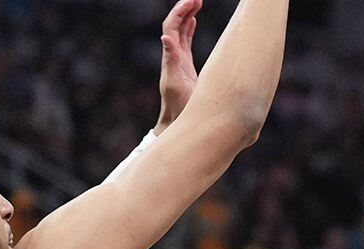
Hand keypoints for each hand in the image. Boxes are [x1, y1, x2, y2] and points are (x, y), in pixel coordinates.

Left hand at [154, 0, 201, 134]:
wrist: (178, 121)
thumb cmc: (179, 106)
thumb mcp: (176, 83)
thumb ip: (172, 61)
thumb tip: (166, 39)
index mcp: (171, 57)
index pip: (171, 28)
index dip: (179, 12)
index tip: (191, 1)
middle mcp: (172, 56)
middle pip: (175, 25)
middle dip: (184, 9)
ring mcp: (178, 60)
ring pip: (181, 31)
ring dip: (187, 15)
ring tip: (197, 2)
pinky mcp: (185, 65)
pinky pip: (185, 41)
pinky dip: (189, 28)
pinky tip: (194, 20)